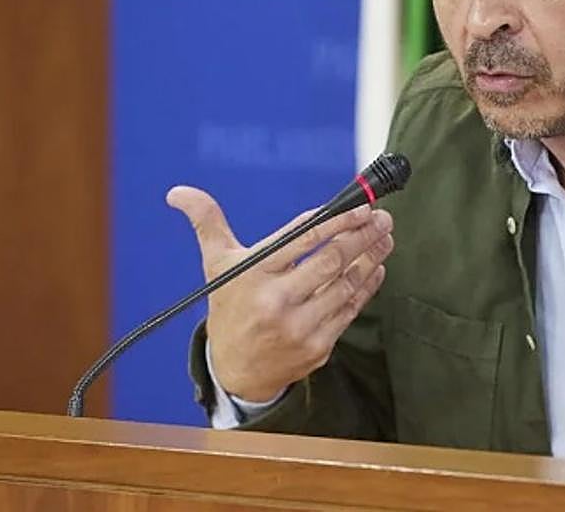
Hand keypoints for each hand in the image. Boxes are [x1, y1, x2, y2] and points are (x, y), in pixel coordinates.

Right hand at [167, 187, 393, 401]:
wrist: (235, 372)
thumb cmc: (230, 307)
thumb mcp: (216, 264)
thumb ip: (207, 223)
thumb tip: (179, 192)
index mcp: (254, 274)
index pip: (303, 238)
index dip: (337, 220)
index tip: (360, 206)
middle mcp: (276, 300)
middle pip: (331, 259)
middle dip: (362, 234)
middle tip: (383, 217)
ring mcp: (299, 326)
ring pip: (346, 283)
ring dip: (371, 256)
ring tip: (386, 236)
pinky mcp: (318, 345)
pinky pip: (350, 309)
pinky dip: (368, 285)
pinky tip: (377, 266)